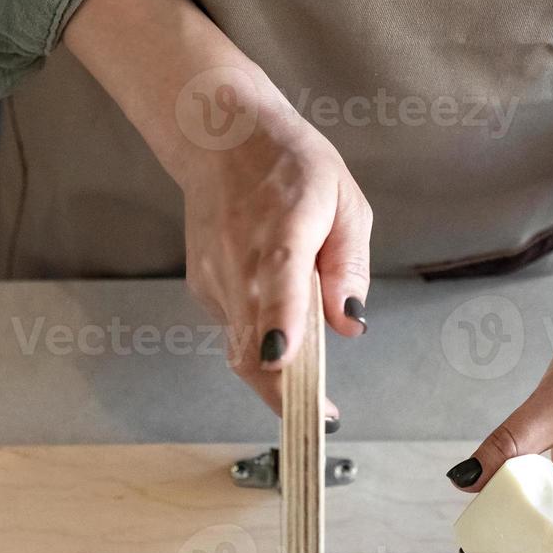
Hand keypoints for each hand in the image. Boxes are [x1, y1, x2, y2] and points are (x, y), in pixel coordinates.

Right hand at [177, 86, 371, 416]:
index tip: (284, 360)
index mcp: (283, 230)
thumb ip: (349, 265)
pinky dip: (262, 340)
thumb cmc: (290, 166)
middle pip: (252, 338)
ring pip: (243, 347)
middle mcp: (239, 259)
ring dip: (276, 371)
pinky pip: (237, 332)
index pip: (277, 282)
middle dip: (284, 387)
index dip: (279, 324)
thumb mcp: (345, 202)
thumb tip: (350, 322)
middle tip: (319, 414)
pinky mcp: (203, 289)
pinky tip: (280, 321)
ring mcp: (214, 278)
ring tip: (309, 377)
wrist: (221, 139)